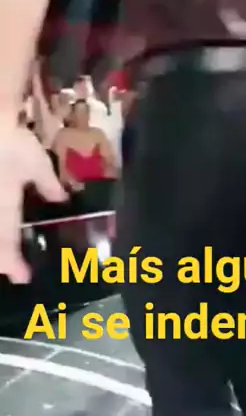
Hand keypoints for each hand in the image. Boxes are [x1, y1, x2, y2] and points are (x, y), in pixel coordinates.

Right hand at [0, 127, 66, 282]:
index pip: (6, 244)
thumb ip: (49, 185)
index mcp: (2, 208)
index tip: (22, 277)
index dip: (13, 264)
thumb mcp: (37, 165)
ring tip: (5, 250)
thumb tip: (62, 201)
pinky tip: (5, 216)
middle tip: (9, 266)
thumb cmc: (11, 145)